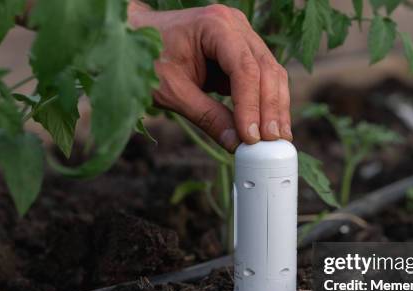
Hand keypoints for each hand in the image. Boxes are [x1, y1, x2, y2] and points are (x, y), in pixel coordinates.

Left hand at [128, 2, 291, 151]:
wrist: (134, 36)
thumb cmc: (146, 58)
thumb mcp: (172, 91)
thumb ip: (206, 116)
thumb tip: (236, 144)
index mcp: (214, 25)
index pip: (244, 68)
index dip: (251, 105)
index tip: (253, 137)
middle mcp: (233, 24)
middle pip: (266, 69)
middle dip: (271, 109)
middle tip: (273, 142)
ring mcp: (240, 36)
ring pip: (271, 73)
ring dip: (275, 107)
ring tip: (277, 139)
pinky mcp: (241, 52)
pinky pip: (261, 78)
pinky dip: (265, 103)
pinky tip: (268, 127)